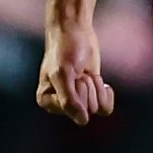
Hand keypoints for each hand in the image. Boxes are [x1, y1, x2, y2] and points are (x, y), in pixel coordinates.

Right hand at [37, 9, 115, 124]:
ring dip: (96, 86)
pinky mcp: (90, 95)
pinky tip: (97, 79)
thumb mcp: (63, 74)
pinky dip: (106, 93)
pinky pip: (105, 107)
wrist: (75, 31)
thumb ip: (69, 100)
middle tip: (77, 71)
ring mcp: (77, 101)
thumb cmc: (64, 50)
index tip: (69, 73)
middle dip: (88, 87)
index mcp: (47, 101)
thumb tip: (83, 121)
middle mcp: (60, 105)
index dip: (79, 90)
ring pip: (98, 108)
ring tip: (83, 72)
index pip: (73, 109)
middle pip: (88, 109)